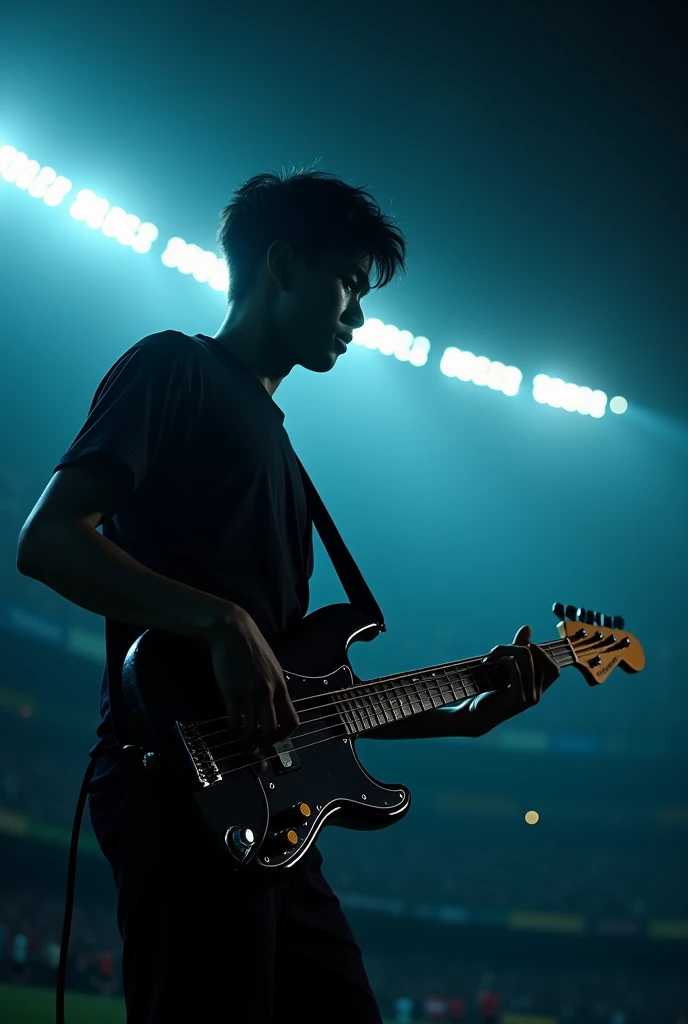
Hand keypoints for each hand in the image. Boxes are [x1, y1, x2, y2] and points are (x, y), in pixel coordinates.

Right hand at [206, 608, 299, 747]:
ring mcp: (250, 692)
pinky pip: (235, 720)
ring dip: (248, 741)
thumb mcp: (272, 664)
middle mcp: (269, 691)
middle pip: (273, 729)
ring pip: (254, 729)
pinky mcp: (232, 692)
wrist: (233, 630)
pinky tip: (231, 731)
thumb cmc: (251, 645)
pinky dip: (233, 731)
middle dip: (266, 743)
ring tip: (244, 743)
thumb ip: (274, 683)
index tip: (276, 739)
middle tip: (259, 746)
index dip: (285, 735)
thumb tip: (275, 700)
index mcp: (281, 685)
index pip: (292, 719)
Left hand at [474, 625, 560, 731]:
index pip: (554, 669)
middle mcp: (537, 694)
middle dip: (518, 646)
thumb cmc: (487, 691)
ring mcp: (529, 697)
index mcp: (537, 689)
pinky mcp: (516, 698)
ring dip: (506, 650)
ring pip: (527, 659)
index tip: (519, 651)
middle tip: (496, 650)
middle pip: (539, 657)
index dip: (541, 654)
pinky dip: (505, 660)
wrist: (473, 716)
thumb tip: (528, 627)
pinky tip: (491, 663)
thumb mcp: (504, 668)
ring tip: (490, 656)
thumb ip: (518, 649)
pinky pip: (516, 670)